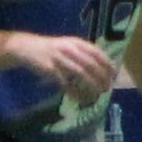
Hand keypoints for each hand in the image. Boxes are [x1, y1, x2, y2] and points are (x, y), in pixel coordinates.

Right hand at [5, 30, 121, 98]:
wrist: (27, 48)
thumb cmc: (53, 48)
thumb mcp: (70, 44)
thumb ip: (84, 52)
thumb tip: (103, 65)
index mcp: (77, 42)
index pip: (97, 53)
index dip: (107, 64)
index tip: (114, 74)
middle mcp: (70, 49)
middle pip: (90, 64)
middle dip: (101, 77)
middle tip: (107, 87)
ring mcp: (60, 59)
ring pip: (80, 74)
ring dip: (90, 85)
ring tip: (97, 94)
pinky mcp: (49, 69)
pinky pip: (64, 83)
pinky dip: (73, 91)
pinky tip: (79, 98)